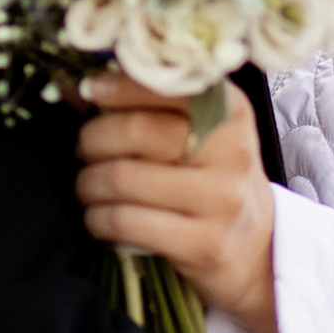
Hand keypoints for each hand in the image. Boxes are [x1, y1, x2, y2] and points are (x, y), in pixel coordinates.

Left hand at [75, 72, 277, 332]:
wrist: (255, 247)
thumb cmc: (212, 180)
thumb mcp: (202, 134)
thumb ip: (153, 106)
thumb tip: (78, 89)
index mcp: (230, 111)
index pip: (165, 85)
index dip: (118, 87)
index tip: (88, 91)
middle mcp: (232, 150)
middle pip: (139, 130)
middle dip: (93, 139)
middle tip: (84, 149)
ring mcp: (222, 199)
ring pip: (125, 178)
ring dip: (88, 183)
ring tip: (87, 186)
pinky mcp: (205, 243)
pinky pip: (127, 222)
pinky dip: (98, 219)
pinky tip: (98, 218)